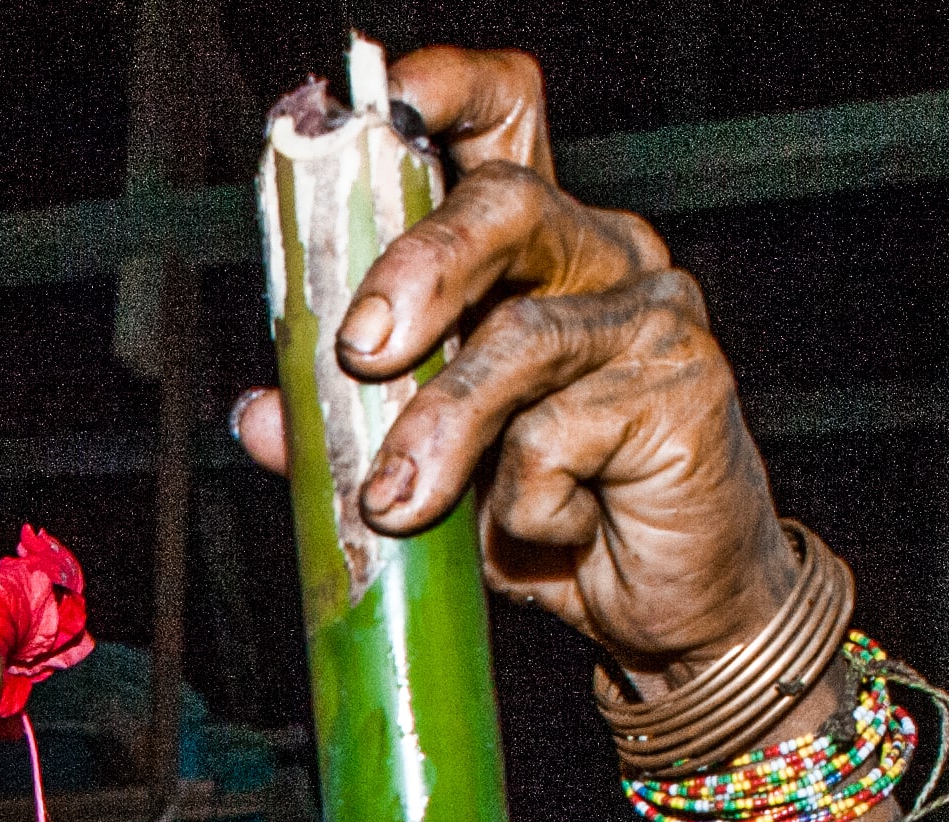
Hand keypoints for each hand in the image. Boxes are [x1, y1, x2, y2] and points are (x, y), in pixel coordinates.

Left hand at [230, 46, 793, 685]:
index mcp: (532, 245)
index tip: (376, 115)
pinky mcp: (687, 387)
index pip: (501, 119)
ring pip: (524, 336)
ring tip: (397, 502)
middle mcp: (599, 254)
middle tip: (361, 350)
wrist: (667, 601)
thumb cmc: (548, 512)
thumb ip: (348, 430)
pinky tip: (545, 531)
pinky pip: (564, 435)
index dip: (445, 94)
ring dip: (442, 426)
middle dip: (417, 269)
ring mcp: (650, 315)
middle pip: (506, 202)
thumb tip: (260, 413)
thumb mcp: (428, 466)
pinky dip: (526, 502)